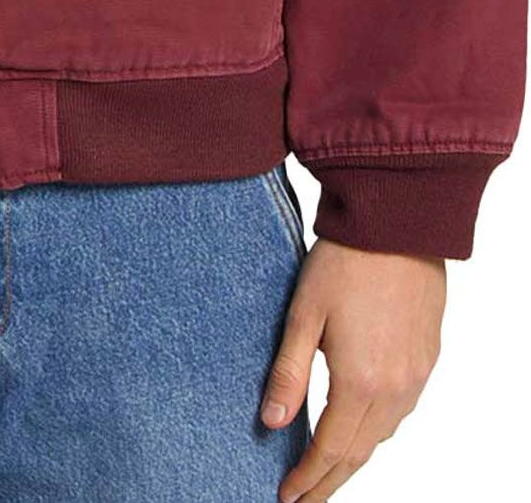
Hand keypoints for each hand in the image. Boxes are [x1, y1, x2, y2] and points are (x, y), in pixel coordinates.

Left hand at [261, 237, 445, 502]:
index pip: (332, 449)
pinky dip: (376, 430)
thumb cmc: (346, 262)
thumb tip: (272, 423)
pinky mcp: (426, 359)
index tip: (288, 497)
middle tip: (304, 498)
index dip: (308, 478)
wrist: (400, 225)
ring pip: (383, 435)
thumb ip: (289, 371)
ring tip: (326, 468)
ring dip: (354, 456)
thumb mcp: (304, 313)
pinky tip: (360, 426)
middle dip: (330, 481)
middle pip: (360, 453)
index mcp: (361, 382)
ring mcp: (416, 376)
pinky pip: (401, 411)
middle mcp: (395, 389)